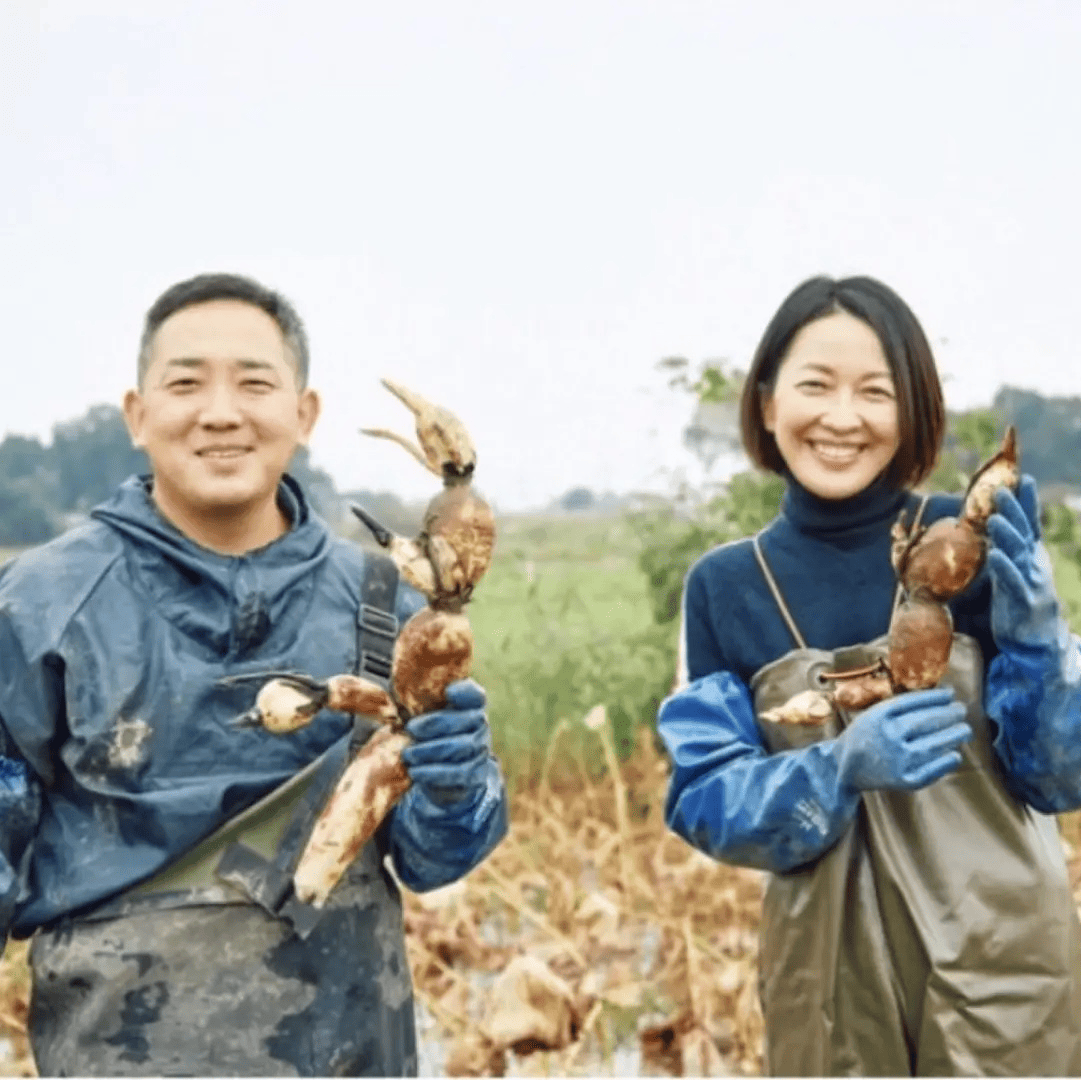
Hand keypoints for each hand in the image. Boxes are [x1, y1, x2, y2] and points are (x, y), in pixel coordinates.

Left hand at [400, 679, 491, 805]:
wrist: (437, 777)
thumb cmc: (425, 737)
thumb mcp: (421, 717)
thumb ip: (415, 702)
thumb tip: (384, 690)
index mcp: (470, 707)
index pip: (475, 696)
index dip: (465, 692)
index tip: (448, 692)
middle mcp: (479, 727)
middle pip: (470, 720)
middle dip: (437, 723)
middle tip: (410, 728)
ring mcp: (480, 751)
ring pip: (464, 747)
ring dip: (432, 750)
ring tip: (408, 754)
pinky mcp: (476, 776)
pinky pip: (460, 773)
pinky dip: (435, 773)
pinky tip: (415, 771)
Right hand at [836, 687, 970, 792]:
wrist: (843, 769)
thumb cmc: (864, 738)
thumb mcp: (872, 716)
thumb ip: (899, 709)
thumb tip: (940, 700)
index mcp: (877, 718)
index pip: (911, 703)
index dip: (934, 697)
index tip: (950, 693)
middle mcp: (887, 738)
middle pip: (924, 722)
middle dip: (947, 715)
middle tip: (961, 710)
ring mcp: (896, 760)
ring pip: (932, 745)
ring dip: (952, 736)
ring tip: (965, 730)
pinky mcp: (903, 781)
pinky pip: (931, 771)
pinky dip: (945, 762)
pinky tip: (955, 754)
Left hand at [987, 477, 1061, 651]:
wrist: (1037, 639)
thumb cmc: (1022, 598)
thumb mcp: (1015, 567)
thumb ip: (1008, 546)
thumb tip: (996, 522)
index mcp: (1031, 554)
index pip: (1030, 523)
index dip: (1027, 502)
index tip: (1024, 478)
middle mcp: (1033, 563)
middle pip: (1023, 533)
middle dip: (1013, 511)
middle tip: (1001, 490)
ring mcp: (1030, 581)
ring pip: (1018, 554)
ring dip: (1007, 535)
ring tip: (994, 518)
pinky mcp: (1022, 601)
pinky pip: (1012, 582)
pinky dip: (1004, 568)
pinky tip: (994, 555)